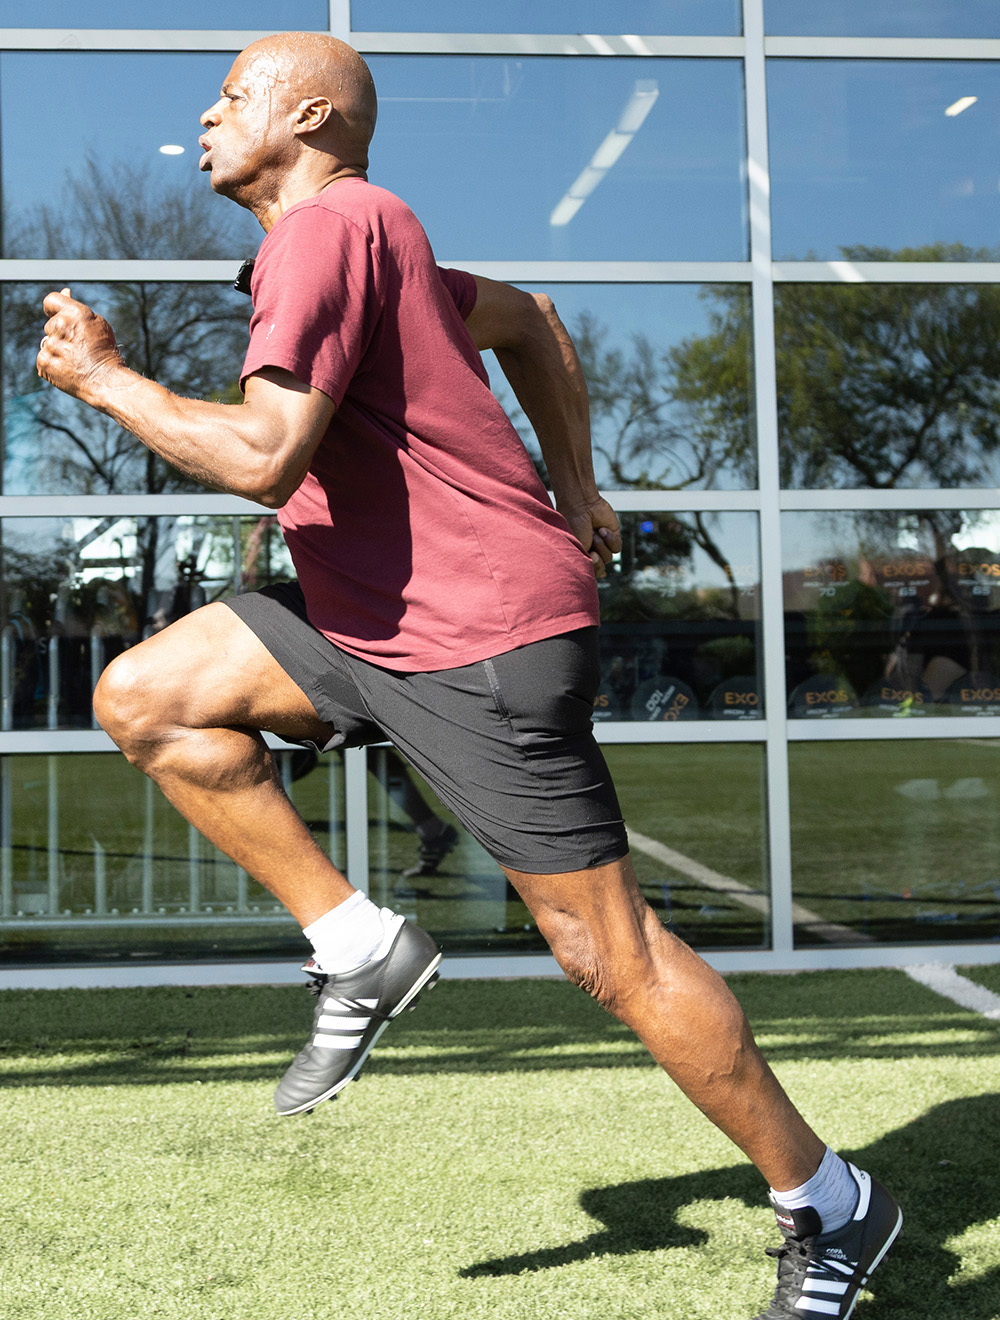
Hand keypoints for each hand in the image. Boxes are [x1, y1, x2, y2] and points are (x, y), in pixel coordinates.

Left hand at [37, 288, 125, 402]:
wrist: (106, 381)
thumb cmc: (105, 352)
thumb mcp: (97, 324)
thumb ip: (76, 308)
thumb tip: (65, 291)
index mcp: (75, 313)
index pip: (50, 301)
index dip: (53, 309)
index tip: (57, 316)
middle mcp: (60, 325)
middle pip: (50, 325)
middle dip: (61, 334)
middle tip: (79, 348)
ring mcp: (50, 344)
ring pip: (48, 343)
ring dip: (57, 350)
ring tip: (76, 360)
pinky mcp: (43, 362)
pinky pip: (44, 358)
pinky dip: (53, 364)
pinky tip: (68, 369)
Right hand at [559, 495, 621, 577]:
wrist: (580, 505)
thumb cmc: (573, 526)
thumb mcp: (576, 548)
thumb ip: (587, 563)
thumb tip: (602, 575)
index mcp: (580, 556)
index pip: (590, 572)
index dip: (591, 568)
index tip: (587, 556)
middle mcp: (591, 551)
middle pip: (600, 568)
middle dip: (597, 560)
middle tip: (591, 550)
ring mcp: (602, 544)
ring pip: (609, 558)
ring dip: (601, 545)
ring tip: (593, 533)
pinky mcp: (613, 535)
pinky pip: (617, 547)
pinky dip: (610, 539)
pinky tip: (602, 529)